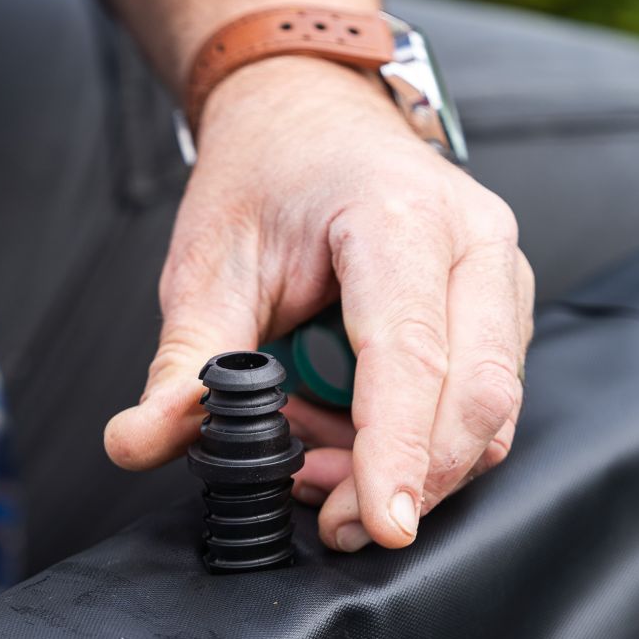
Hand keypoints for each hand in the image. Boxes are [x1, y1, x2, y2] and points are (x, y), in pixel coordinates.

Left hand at [104, 56, 533, 551]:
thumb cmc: (265, 178)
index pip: (411, 354)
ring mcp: (501, 273)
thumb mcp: (205, 266)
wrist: (309, 117)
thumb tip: (136, 442)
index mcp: (397, 217)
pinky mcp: (503, 307)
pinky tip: (351, 432)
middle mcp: (473, 240)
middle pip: (475, 396)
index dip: (398, 450)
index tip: (383, 521)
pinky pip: (485, 401)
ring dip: (413, 466)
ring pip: (491, 411)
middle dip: (410, 480)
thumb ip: (180, 363)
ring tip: (318, 457)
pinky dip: (421, 440)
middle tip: (331, 518)